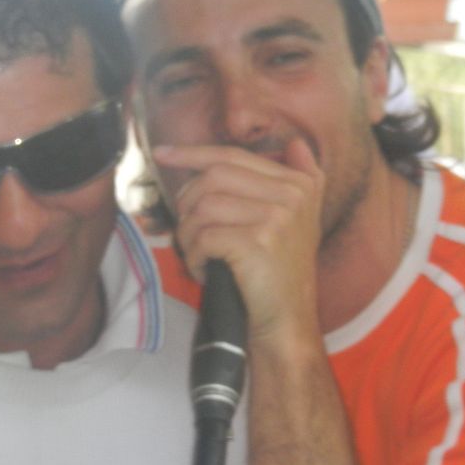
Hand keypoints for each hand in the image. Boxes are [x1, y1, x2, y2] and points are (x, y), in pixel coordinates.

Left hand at [152, 137, 322, 344]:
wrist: (287, 322)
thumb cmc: (279, 273)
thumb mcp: (300, 222)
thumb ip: (302, 179)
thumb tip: (295, 143)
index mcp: (298, 183)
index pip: (233, 156)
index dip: (193, 153)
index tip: (162, 154)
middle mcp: (292, 194)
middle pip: (213, 177)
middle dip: (187, 202)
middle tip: (188, 229)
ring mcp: (276, 217)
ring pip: (203, 207)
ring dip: (188, 235)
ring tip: (198, 254)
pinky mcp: (257, 242)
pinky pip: (203, 237)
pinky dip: (193, 257)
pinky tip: (204, 271)